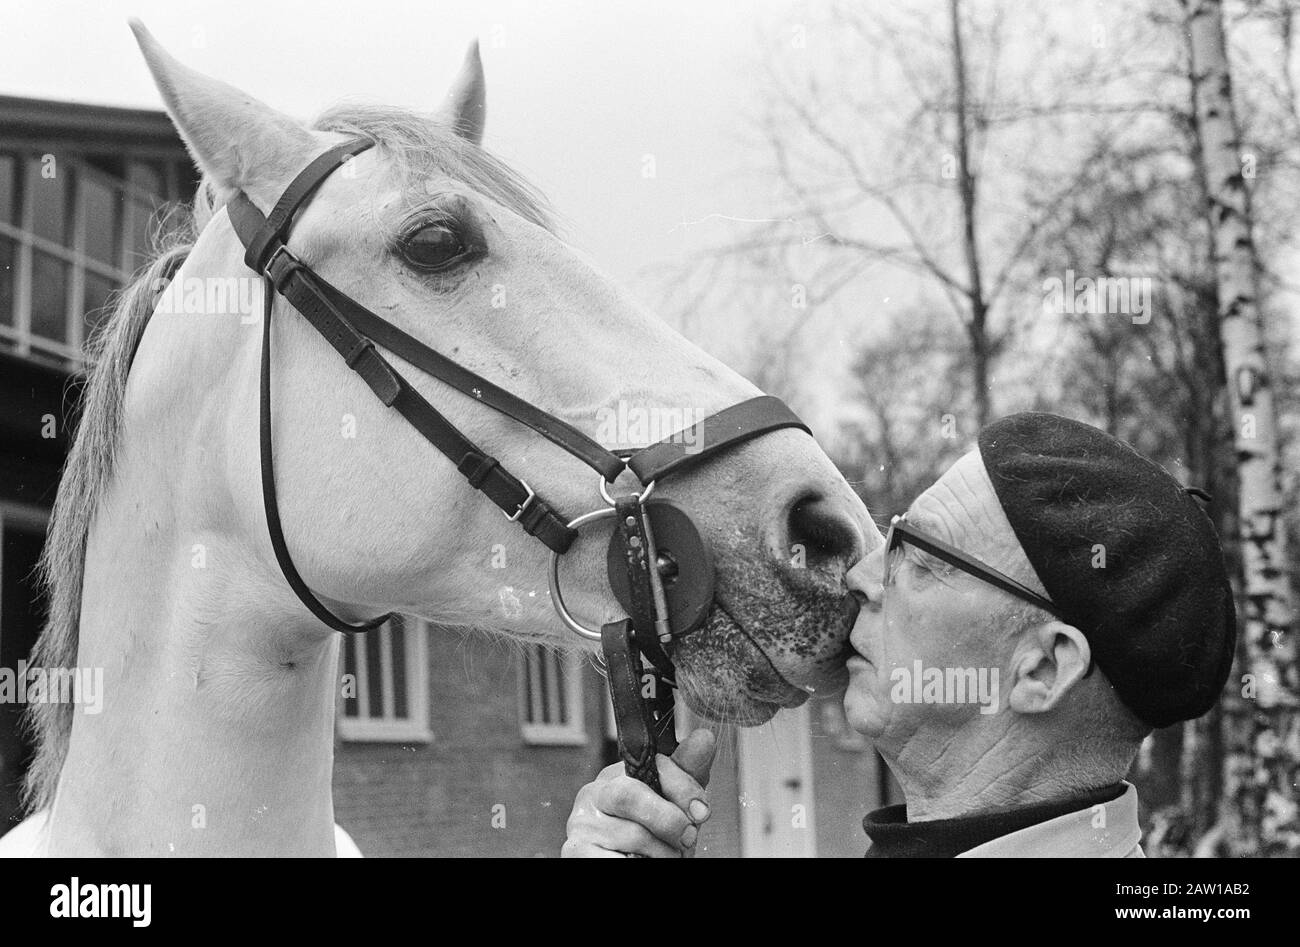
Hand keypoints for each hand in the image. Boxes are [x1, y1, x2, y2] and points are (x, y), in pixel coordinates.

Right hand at [561, 729, 715, 857]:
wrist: (624, 863)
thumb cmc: (650, 834)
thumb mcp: (672, 802)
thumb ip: (687, 774)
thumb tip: (705, 738)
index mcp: (617, 775)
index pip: (650, 766)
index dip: (682, 788)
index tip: (703, 811)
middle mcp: (593, 795)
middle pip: (631, 795)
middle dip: (668, 819)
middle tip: (687, 838)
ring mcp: (582, 825)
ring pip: (633, 835)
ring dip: (662, 852)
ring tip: (664, 855)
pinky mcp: (577, 852)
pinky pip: (617, 858)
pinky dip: (640, 862)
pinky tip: (641, 860)